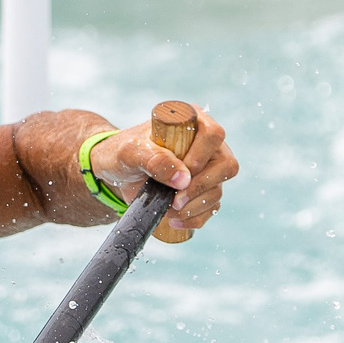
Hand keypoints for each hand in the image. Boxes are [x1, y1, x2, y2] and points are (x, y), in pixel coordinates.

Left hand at [81, 104, 238, 240]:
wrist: (118, 172)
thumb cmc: (123, 152)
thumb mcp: (131, 152)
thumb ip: (154, 160)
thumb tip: (183, 179)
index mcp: (192, 122)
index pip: (213, 134)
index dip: (200, 157)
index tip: (180, 173)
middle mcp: (206, 144)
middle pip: (225, 165)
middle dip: (200, 187)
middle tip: (175, 200)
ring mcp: (208, 168)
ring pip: (218, 189)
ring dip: (195, 206)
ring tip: (169, 210)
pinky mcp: (203, 190)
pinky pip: (211, 207)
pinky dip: (195, 218)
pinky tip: (174, 220)